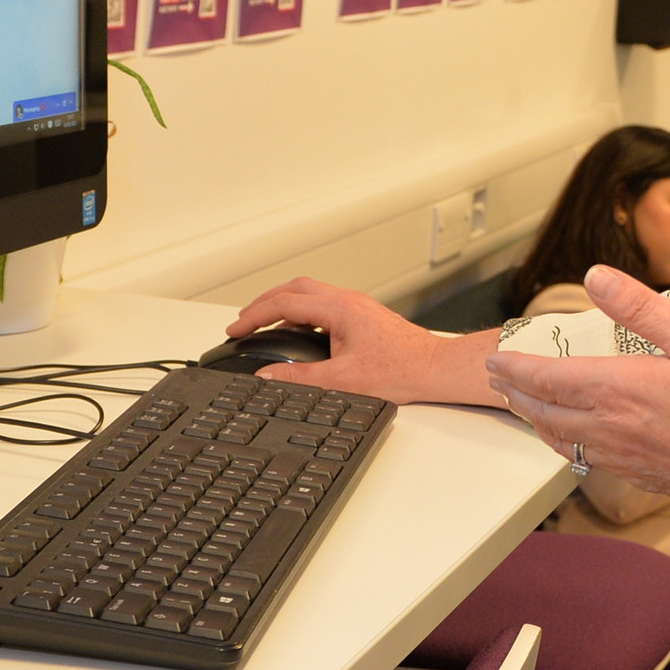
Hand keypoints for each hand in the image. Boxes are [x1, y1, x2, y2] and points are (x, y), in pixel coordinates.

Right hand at [223, 278, 498, 408]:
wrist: (435, 369)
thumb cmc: (402, 370)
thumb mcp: (342, 380)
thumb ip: (300, 379)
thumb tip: (268, 377)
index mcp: (339, 309)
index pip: (284, 303)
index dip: (254, 316)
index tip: (235, 329)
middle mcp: (348, 300)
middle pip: (295, 288)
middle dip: (264, 303)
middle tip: (244, 321)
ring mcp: (357, 306)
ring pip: (311, 294)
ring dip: (284, 305)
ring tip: (264, 325)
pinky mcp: (364, 316)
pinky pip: (324, 306)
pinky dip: (303, 314)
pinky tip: (298, 334)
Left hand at [482, 264, 669, 522]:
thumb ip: (641, 308)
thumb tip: (596, 278)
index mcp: (619, 389)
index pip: (547, 378)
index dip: (515, 367)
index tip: (496, 357)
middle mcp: (611, 429)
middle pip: (543, 412)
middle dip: (514, 393)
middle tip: (497, 379)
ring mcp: (626, 459)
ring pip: (561, 440)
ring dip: (534, 419)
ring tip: (523, 406)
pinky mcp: (644, 478)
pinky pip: (586, 459)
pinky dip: (564, 443)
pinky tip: (575, 440)